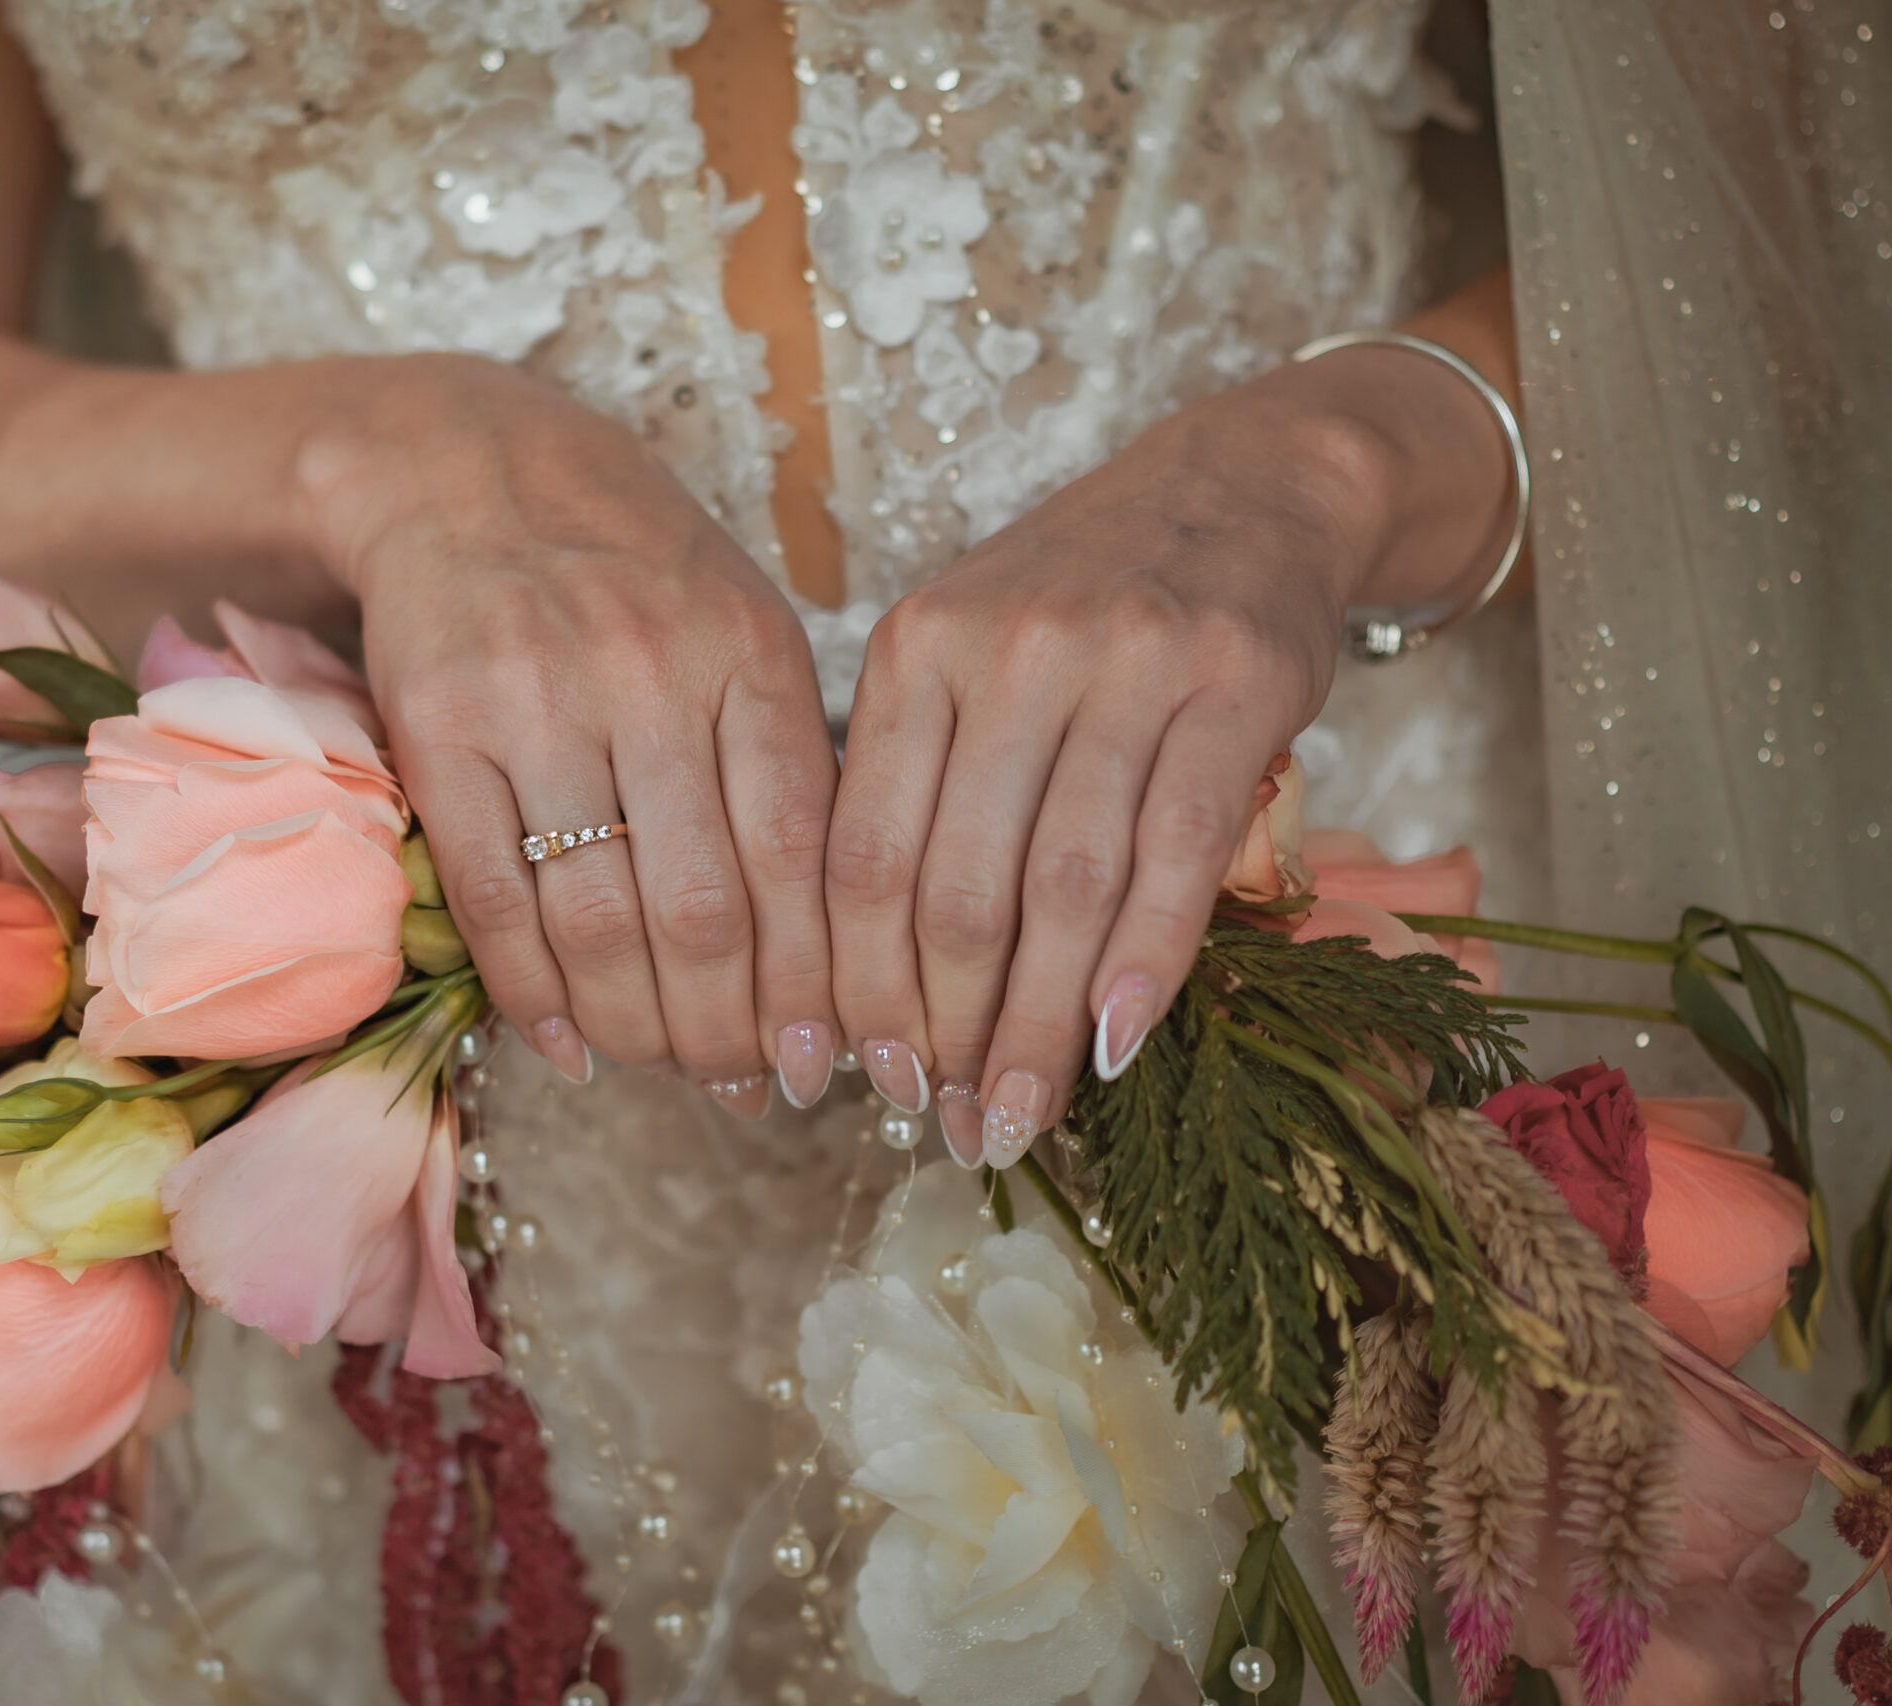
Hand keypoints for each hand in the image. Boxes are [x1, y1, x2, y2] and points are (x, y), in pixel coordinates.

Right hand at [295, 354, 840, 1111]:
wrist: (463, 467)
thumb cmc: (626, 565)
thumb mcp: (738, 623)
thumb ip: (785, 755)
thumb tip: (835, 935)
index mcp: (749, 652)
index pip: (801, 853)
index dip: (814, 978)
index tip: (823, 1056)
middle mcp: (650, 677)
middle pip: (704, 909)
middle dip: (729, 1028)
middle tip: (743, 1084)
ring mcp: (539, 704)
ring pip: (601, 918)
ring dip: (637, 1025)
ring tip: (661, 1065)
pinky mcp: (441, 732)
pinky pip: (495, 898)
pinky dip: (533, 992)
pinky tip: (564, 1043)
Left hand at [825, 348, 1513, 1164]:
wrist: (1244, 483)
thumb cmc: (1083, 603)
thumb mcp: (965, 656)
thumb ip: (917, 784)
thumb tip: (869, 980)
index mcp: (913, 652)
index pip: (862, 852)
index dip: (858, 985)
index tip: (860, 1082)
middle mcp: (1008, 653)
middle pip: (957, 885)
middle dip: (945, 1030)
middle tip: (950, 1127)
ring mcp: (1126, 665)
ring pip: (1064, 886)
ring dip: (1038, 1024)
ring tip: (1021, 1118)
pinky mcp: (1235, 685)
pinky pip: (1180, 852)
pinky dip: (1146, 961)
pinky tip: (1118, 1045)